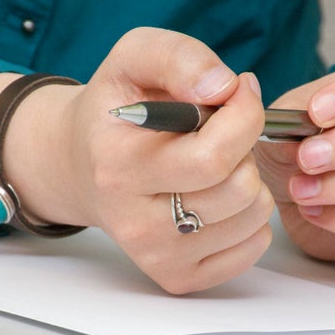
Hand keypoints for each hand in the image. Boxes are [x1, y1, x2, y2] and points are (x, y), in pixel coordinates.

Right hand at [0, 28, 274, 293]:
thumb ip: (180, 57)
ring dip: (248, 181)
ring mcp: (155, 256)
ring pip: (253, 218)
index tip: (236, 93)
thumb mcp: (134, 57)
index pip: (215, 155)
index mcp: (119, 167)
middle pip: (239, 189)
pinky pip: (253, 247)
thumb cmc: (116, 111)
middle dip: (245, 149)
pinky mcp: (177, 277)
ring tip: (215, 165)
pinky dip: (249, 217)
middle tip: (219, 133)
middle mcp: (133, 223)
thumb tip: (225, 87)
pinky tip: (218, 196)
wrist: (80, 165)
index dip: (244, 114)